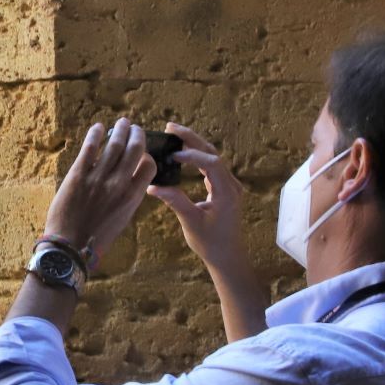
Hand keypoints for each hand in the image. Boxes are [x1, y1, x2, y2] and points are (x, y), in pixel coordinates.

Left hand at [44, 118, 157, 259]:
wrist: (70, 246)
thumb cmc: (96, 238)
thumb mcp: (122, 219)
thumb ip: (128, 198)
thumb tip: (131, 181)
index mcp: (132, 197)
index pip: (149, 166)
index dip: (147, 154)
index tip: (142, 150)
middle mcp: (119, 184)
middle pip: (134, 150)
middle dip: (136, 134)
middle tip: (134, 127)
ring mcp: (98, 178)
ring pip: (114, 145)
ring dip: (119, 130)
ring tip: (121, 123)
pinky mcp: (78, 175)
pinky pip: (90, 148)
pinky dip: (95, 134)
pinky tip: (98, 128)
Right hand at [147, 122, 246, 278]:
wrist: (227, 256)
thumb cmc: (211, 243)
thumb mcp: (191, 222)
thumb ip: (175, 202)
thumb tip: (153, 186)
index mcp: (227, 192)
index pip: (211, 162)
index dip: (191, 155)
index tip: (172, 154)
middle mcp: (231, 185)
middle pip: (212, 153)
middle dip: (191, 139)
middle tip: (170, 128)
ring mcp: (229, 186)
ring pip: (212, 157)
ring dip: (193, 145)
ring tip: (173, 135)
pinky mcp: (224, 189)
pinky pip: (211, 166)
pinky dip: (196, 157)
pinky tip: (182, 154)